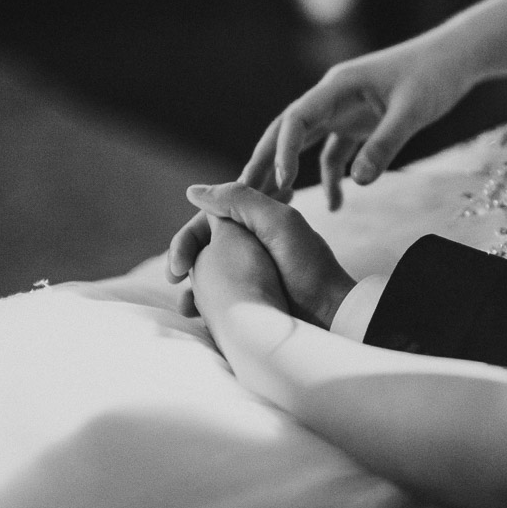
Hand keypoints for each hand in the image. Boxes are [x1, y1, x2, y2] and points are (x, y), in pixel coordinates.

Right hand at [164, 34, 469, 285]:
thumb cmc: (435, 76)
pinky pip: (336, 152)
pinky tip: (336, 205)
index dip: (283, 151)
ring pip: (305, 143)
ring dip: (288, 172)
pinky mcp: (360, 121)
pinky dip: (334, 177)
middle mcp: (332, 97)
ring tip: (272, 207)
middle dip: (264, 164)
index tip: (281, 183)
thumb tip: (359, 182)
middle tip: (241, 197)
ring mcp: (344, 109)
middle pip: (287, 132)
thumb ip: (386, 144)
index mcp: (338, 86)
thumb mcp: (414, 111)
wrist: (456, 58)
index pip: (296, 119)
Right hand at [178, 182, 355, 328]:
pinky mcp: (252, 296)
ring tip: (186, 306)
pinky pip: (220, 296)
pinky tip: (199, 316)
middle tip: (174, 280)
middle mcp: (251, 242)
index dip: (188, 238)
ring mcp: (251, 271)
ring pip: (208, 273)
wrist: (332, 312)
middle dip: (184, 261)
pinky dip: (206, 304)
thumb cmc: (309, 268)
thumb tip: (193, 191)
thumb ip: (239, 201)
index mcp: (257, 220)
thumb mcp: (279, 224)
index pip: (209, 220)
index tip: (178, 264)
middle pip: (204, 247)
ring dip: (192, 287)